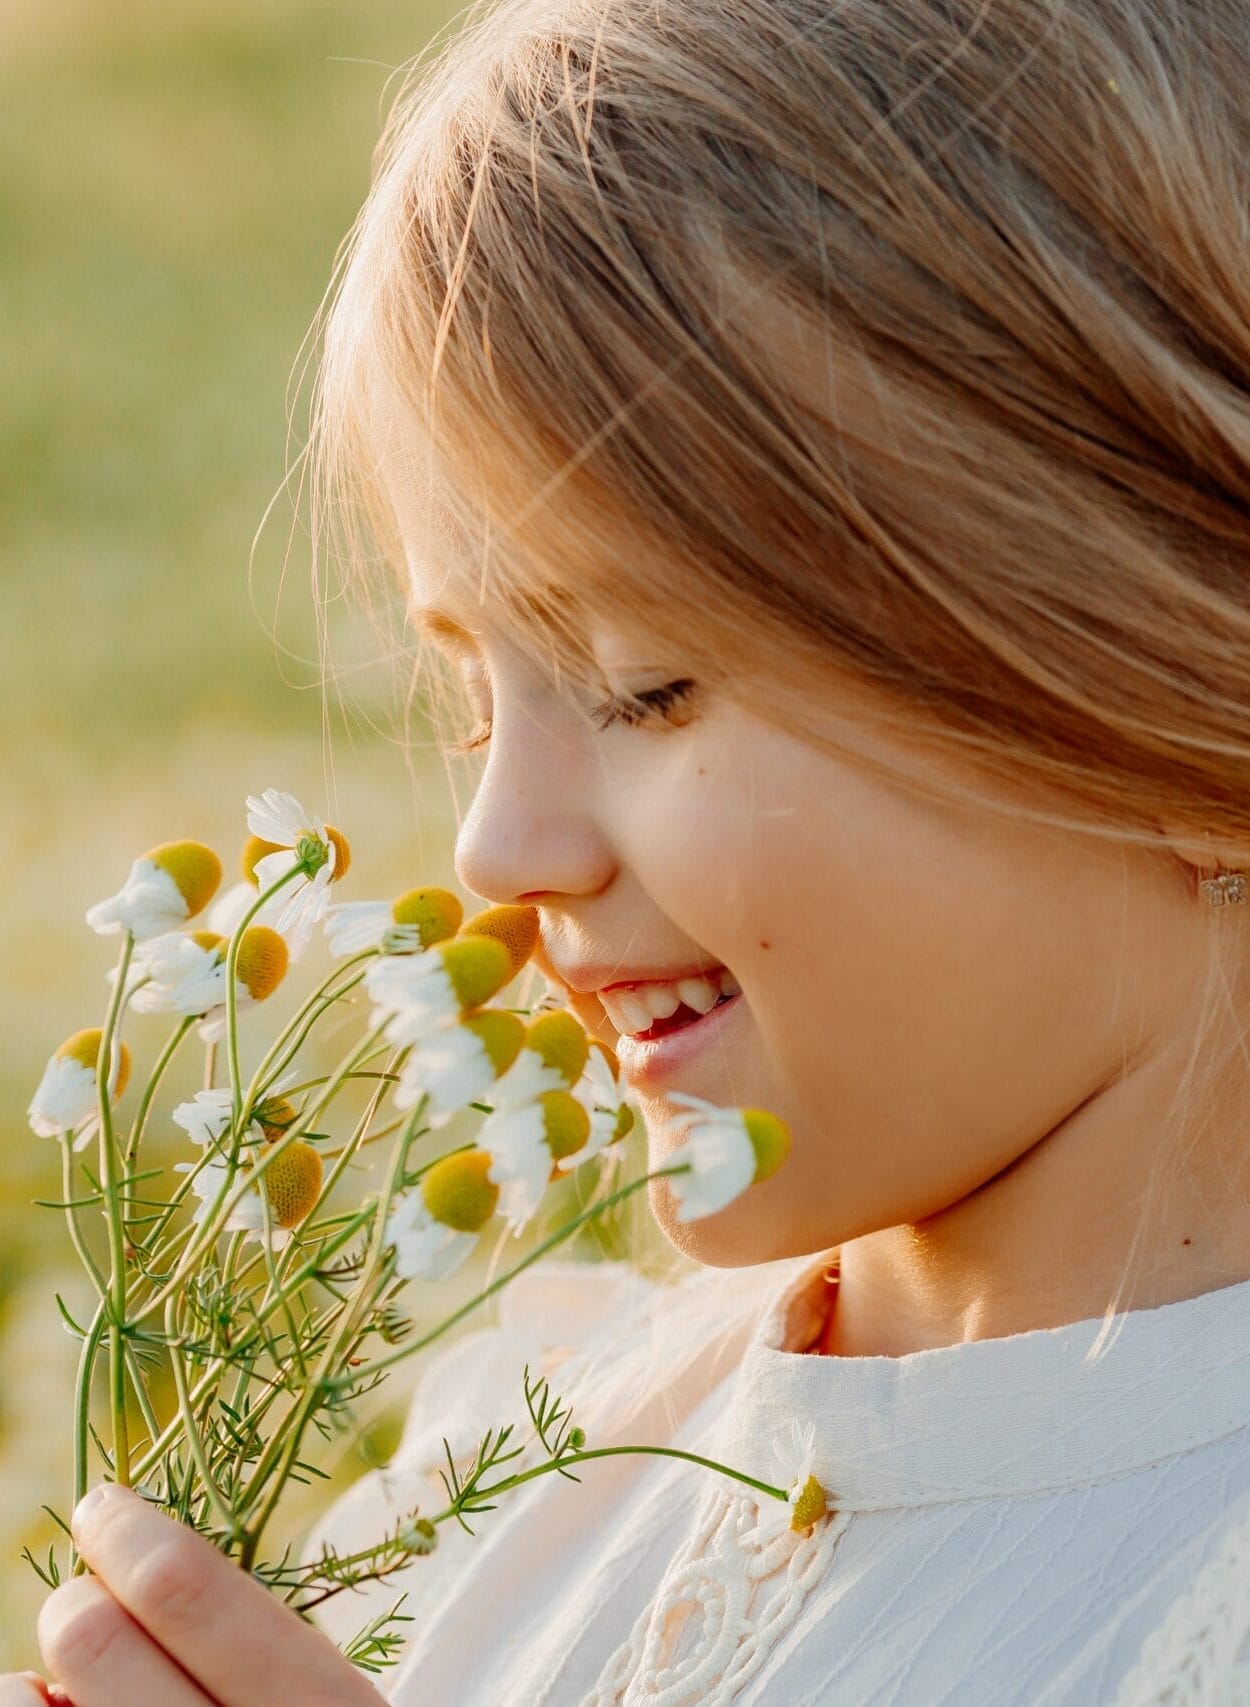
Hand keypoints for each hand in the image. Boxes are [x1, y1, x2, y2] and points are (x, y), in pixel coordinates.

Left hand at [2, 1484, 386, 1704]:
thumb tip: (128, 1581)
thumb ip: (262, 1645)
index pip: (182, 1591)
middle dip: (80, 1601)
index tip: (106, 1506)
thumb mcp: (332, 1701)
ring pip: (24, 1705)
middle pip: (89, 1637)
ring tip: (75, 1694)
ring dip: (35, 1684)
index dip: (128, 1532)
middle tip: (94, 1609)